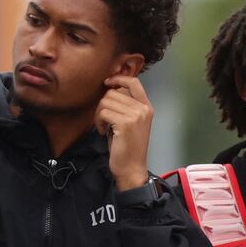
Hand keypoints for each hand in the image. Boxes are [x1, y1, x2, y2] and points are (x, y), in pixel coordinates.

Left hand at [97, 75, 153, 190]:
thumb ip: (125, 105)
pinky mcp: (125, 123)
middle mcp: (143, 109)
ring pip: (106, 101)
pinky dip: (98, 121)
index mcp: (146, 107)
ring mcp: (135, 116)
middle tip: (103, 119)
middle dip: (102, 104)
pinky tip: (103, 132)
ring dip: (99, 114)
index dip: (118, 78)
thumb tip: (110, 88)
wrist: (132, 168)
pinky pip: (103, 112)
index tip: (107, 82)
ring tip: (104, 126)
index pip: (134, 82)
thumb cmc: (127, 146)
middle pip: (113, 92)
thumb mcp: (131, 122)